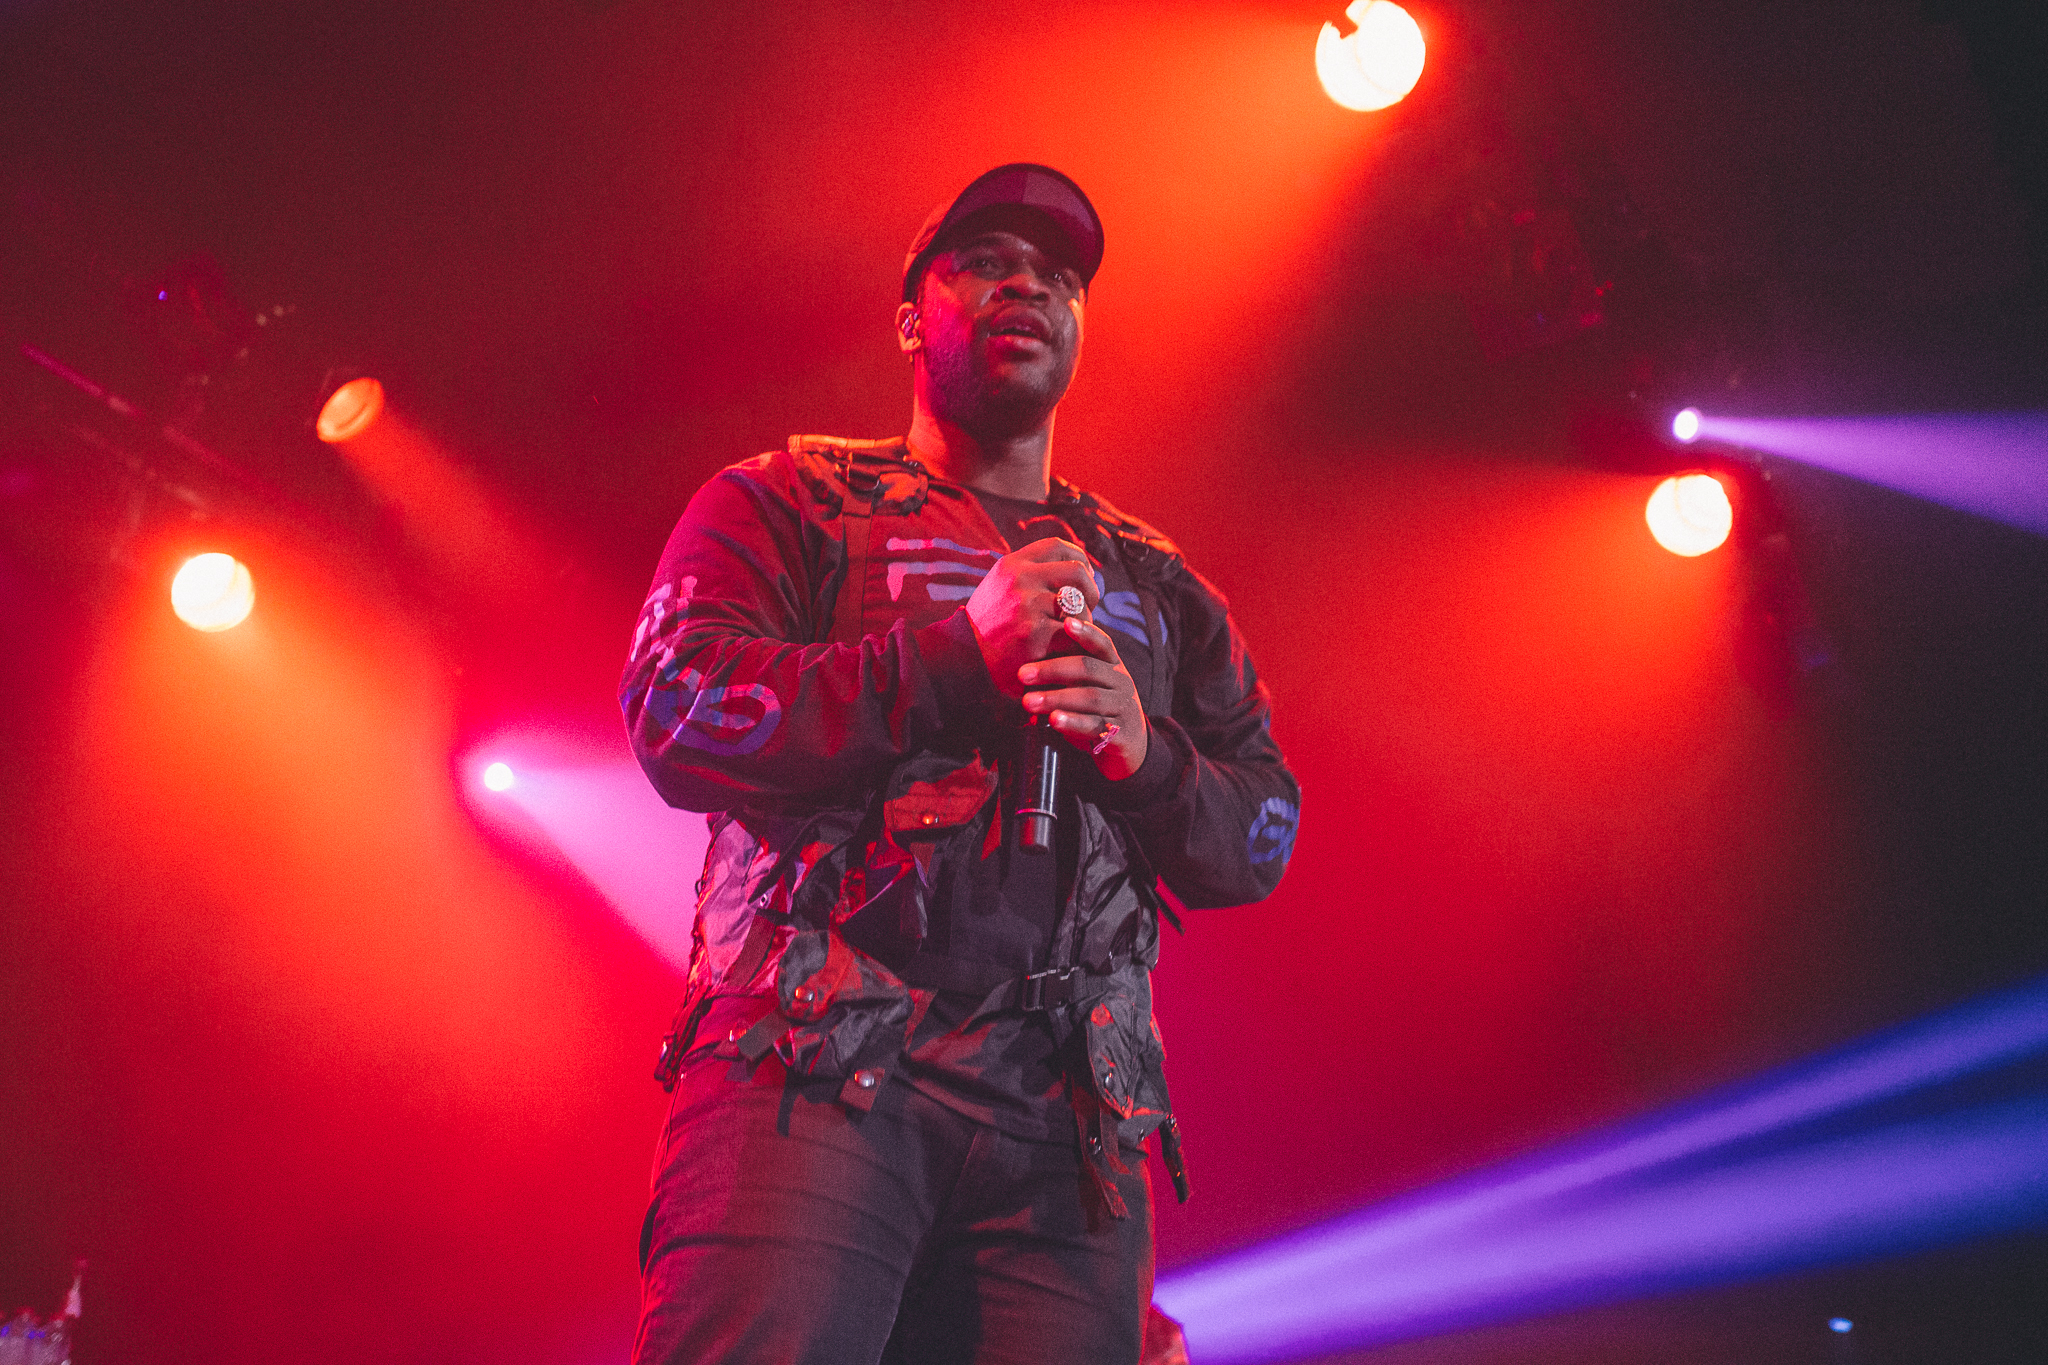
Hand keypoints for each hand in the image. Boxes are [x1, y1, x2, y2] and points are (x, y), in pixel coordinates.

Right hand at [964, 538, 1098, 698]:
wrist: (962, 661)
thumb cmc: (988, 627)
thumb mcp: (1000, 588)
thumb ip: (1030, 574)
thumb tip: (1079, 567)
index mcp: (1012, 564)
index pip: (1058, 547)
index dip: (1079, 560)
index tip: (1085, 578)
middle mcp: (1019, 579)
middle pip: (1077, 571)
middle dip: (1091, 591)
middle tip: (1088, 608)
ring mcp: (1028, 606)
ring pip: (1080, 607)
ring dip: (1085, 622)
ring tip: (1074, 634)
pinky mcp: (1035, 636)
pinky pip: (1074, 635)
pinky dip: (1076, 645)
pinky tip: (1068, 652)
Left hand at [1019, 616, 1149, 780]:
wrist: (1130, 746)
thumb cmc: (1099, 710)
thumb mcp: (1091, 686)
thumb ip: (1070, 673)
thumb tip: (1028, 665)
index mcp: (1113, 666)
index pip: (1102, 643)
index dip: (1086, 632)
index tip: (1066, 623)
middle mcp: (1121, 682)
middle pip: (1088, 668)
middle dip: (1052, 669)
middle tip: (1023, 674)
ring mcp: (1124, 707)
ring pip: (1090, 697)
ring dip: (1055, 698)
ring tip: (1028, 702)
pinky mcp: (1122, 733)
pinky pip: (1095, 725)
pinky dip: (1073, 721)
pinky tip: (1054, 720)